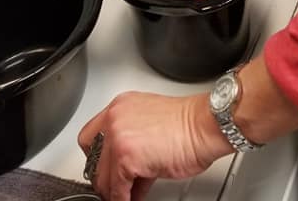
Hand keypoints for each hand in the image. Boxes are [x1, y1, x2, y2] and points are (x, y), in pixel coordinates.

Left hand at [78, 91, 232, 200]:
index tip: (105, 168)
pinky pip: (116, 189)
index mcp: (122, 106)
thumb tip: (127, 168)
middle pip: (93, 158)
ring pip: (102, 177)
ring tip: (126, 194)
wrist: (204, 126)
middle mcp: (116, 117)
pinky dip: (123, 198)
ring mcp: (118, 137)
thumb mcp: (153, 125)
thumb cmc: (188, 124)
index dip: (98, 156)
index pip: (92, 135)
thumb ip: (133, 141)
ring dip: (114, 190)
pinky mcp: (125, 157)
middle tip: (115, 185)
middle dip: (104, 176)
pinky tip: (131, 198)